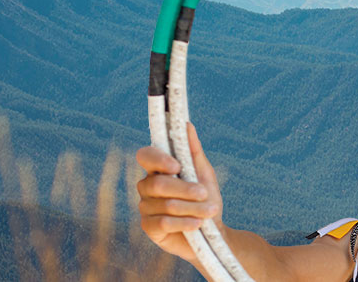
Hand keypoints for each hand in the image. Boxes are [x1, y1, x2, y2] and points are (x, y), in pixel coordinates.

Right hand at [136, 122, 223, 261]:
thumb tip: (187, 125)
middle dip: (186, 189)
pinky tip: (197, 224)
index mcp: (158, 170)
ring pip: (165, 205)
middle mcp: (146, 186)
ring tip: (209, 211)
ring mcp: (145, 208)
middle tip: (205, 193)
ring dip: (192, 208)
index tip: (177, 166)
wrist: (212, 232)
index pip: (145, 156)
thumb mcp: (204, 173)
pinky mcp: (148, 228)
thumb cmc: (206, 199)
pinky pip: (163, 223)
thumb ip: (193, 151)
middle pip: (158, 184)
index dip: (158, 159)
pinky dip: (184, 223)